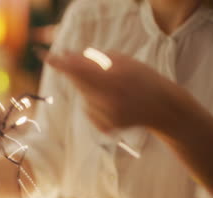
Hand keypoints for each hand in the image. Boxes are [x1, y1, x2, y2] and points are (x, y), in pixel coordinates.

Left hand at [45, 49, 188, 132]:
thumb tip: (69, 57)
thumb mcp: (125, 63)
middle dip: (76, 73)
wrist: (163, 108)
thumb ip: (97, 60)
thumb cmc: (144, 79)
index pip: (81, 70)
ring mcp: (107, 116)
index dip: (62, 64)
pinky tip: (112, 104)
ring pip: (84, 97)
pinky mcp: (106, 126)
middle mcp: (109, 100)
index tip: (48, 57)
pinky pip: (89, 110)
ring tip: (112, 89)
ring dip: (89, 89)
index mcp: (115, 80)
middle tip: (82, 66)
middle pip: (79, 83)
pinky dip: (94, 104)